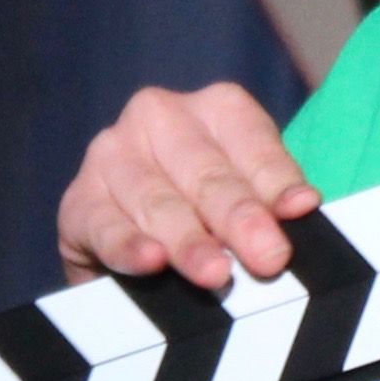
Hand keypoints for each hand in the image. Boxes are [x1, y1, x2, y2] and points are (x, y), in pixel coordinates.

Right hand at [58, 83, 318, 288]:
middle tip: (269, 257)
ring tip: (216, 273)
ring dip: (189, 240)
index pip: (253, 146)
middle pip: (207, 174)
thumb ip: (272, 200)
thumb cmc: (214, 211)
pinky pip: (105, 226)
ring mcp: (112, 155)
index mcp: (218, 107)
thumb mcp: (252, 196)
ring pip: (158, 202)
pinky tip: (150, 262)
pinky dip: (128, 246)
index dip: (277, 181)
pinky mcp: (78, 201)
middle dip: (239, 217)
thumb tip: (301, 208)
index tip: (301, 209)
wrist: (139, 237)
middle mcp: (160, 118)